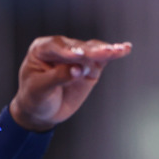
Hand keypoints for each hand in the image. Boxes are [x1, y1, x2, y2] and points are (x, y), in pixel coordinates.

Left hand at [9, 36, 131, 131]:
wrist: (42, 112)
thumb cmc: (34, 98)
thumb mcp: (39, 89)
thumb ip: (57, 77)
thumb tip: (77, 69)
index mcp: (42, 49)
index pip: (56, 46)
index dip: (67, 50)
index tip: (77, 56)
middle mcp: (61, 48)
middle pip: (78, 47)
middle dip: (91, 51)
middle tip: (104, 53)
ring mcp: (78, 56)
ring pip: (93, 50)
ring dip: (106, 50)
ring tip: (118, 51)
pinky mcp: (90, 65)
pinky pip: (102, 58)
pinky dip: (113, 54)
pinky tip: (124, 49)